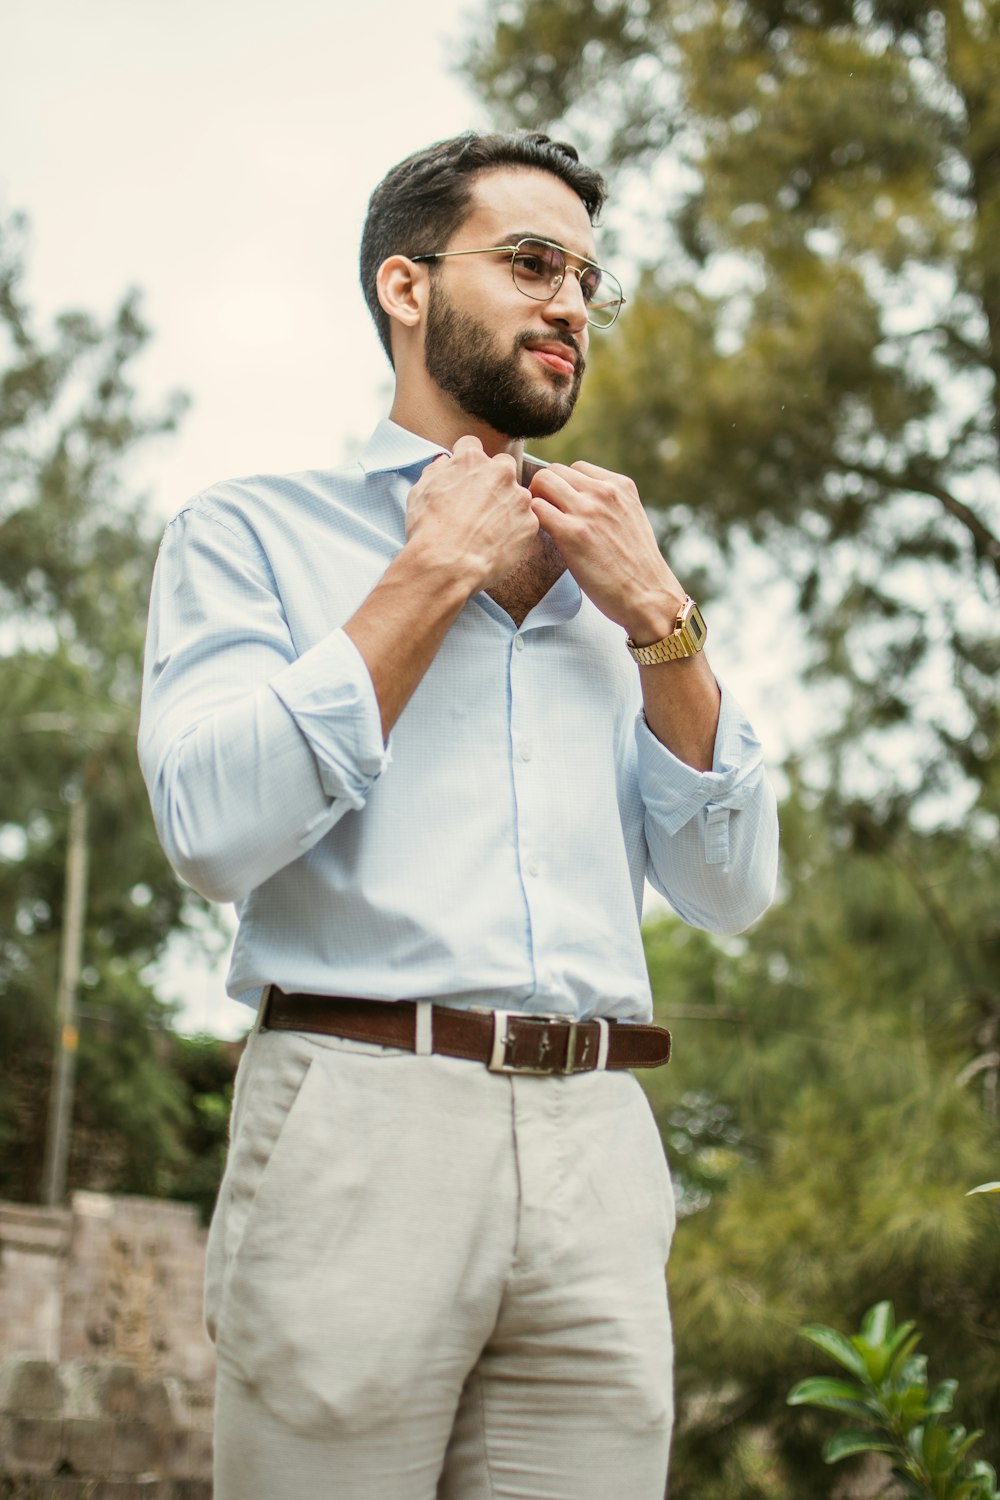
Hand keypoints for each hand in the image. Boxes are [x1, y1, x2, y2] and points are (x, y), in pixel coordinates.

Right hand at [405, 435, 538, 591]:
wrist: (447, 565)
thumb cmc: (428, 529)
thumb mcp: (419, 493)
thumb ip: (435, 471)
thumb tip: (443, 462)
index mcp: (471, 459)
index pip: (471, 446)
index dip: (465, 462)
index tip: (463, 477)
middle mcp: (500, 472)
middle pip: (502, 466)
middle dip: (493, 480)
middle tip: (478, 506)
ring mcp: (519, 497)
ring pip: (516, 495)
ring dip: (505, 507)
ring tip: (486, 530)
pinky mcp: (530, 523)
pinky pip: (524, 522)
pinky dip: (514, 531)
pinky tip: (496, 544)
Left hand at [528, 461, 682, 640]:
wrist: (647, 595)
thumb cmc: (636, 567)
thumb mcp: (630, 520)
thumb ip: (607, 505)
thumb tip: (575, 503)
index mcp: (620, 485)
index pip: (577, 468)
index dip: (564, 487)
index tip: (562, 507)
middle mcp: (604, 491)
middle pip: (555, 471)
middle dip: (545, 490)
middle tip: (544, 517)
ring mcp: (587, 510)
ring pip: (542, 482)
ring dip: (535, 502)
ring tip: (541, 527)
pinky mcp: (572, 533)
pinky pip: (536, 509)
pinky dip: (530, 520)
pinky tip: (538, 538)